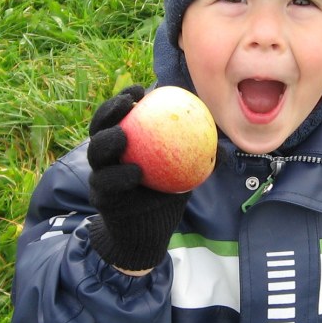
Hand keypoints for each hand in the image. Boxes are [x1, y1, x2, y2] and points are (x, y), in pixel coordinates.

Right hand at [86, 85, 188, 272]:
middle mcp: (108, 156)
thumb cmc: (166, 195)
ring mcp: (100, 175)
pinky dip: (119, 177)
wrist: (148, 232)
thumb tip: (225, 146)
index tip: (139, 90)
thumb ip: (199, 157)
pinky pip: (107, 184)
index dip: (123, 99)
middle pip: (100, 127)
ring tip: (124, 135)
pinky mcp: (101, 198)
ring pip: (97, 153)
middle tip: (127, 104)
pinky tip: (135, 172)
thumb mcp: (185, 173)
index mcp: (124, 143)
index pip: (119, 115)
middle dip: (109, 111)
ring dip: (107, 142)